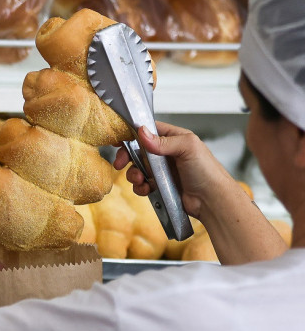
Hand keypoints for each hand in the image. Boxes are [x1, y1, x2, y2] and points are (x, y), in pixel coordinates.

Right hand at [113, 121, 231, 218]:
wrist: (211, 200)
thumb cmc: (207, 171)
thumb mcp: (187, 148)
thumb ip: (163, 141)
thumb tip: (141, 132)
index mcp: (173, 138)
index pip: (148, 130)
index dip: (132, 133)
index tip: (118, 138)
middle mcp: (166, 152)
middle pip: (138, 150)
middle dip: (127, 156)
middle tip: (119, 163)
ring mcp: (162, 170)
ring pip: (137, 168)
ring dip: (133, 174)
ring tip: (139, 180)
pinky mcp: (159, 185)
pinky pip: (142, 183)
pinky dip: (140, 187)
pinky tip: (146, 189)